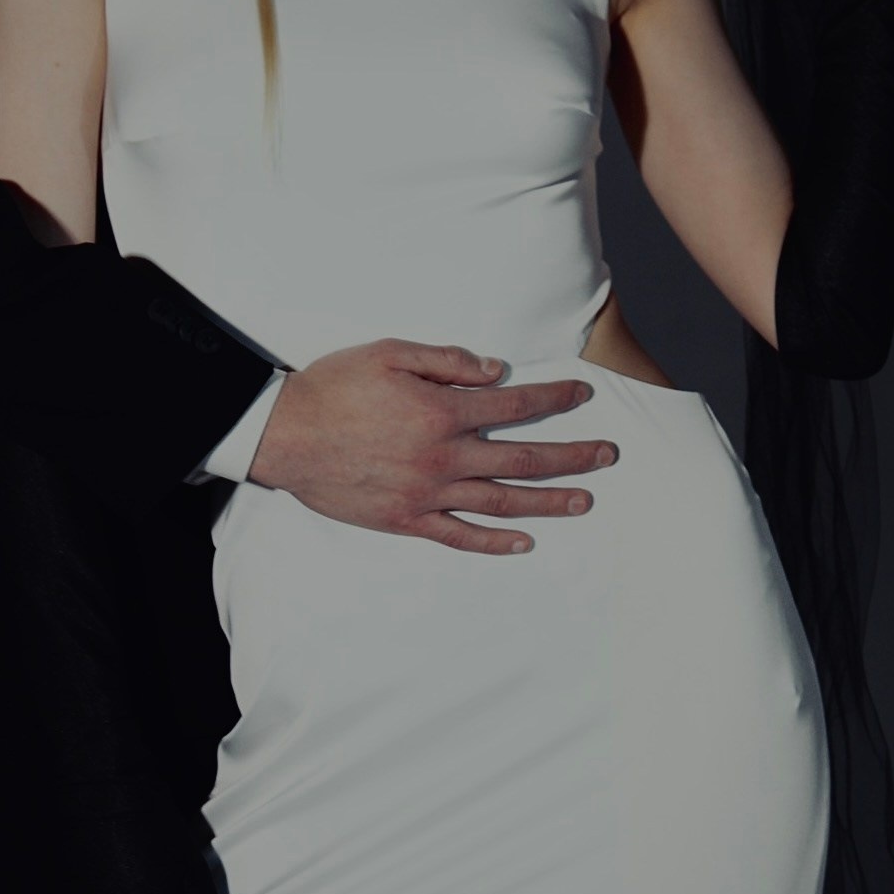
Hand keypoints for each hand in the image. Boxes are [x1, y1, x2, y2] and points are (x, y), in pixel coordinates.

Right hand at [247, 341, 615, 553]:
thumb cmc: (334, 386)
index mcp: (442, 411)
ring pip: (502, 501)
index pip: (515, 406)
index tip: (582, 395)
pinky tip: (524, 541)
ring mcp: (427, 494)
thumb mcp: (390, 352)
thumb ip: (448, 360)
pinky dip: (495, 541)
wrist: (286, 434)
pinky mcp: (407, 520)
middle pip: (522, 460)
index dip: (554, 399)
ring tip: (585, 500)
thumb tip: (497, 370)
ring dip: (549, 502)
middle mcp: (444, 456)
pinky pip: (460, 536)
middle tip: (607, 455)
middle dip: (571, 456)